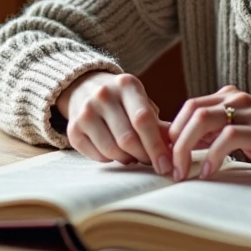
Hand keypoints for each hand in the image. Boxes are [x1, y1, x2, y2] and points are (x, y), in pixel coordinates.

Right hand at [57, 71, 171, 173]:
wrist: (84, 87)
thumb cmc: (122, 100)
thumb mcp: (141, 101)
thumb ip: (158, 123)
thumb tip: (177, 148)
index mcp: (126, 85)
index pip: (143, 119)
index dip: (156, 146)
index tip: (166, 165)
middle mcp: (103, 95)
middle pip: (127, 138)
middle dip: (144, 156)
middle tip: (152, 162)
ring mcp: (85, 112)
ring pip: (112, 150)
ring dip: (128, 159)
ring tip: (134, 156)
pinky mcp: (73, 129)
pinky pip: (97, 156)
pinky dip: (111, 160)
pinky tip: (117, 153)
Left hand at [168, 85, 250, 181]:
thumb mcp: (241, 131)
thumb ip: (215, 133)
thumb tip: (181, 147)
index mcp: (229, 97)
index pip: (189, 107)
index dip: (172, 131)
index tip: (164, 156)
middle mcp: (236, 99)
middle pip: (190, 111)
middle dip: (173, 141)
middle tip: (168, 168)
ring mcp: (249, 112)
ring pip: (202, 120)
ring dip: (185, 148)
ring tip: (181, 172)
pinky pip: (227, 137)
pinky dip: (212, 155)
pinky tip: (208, 172)